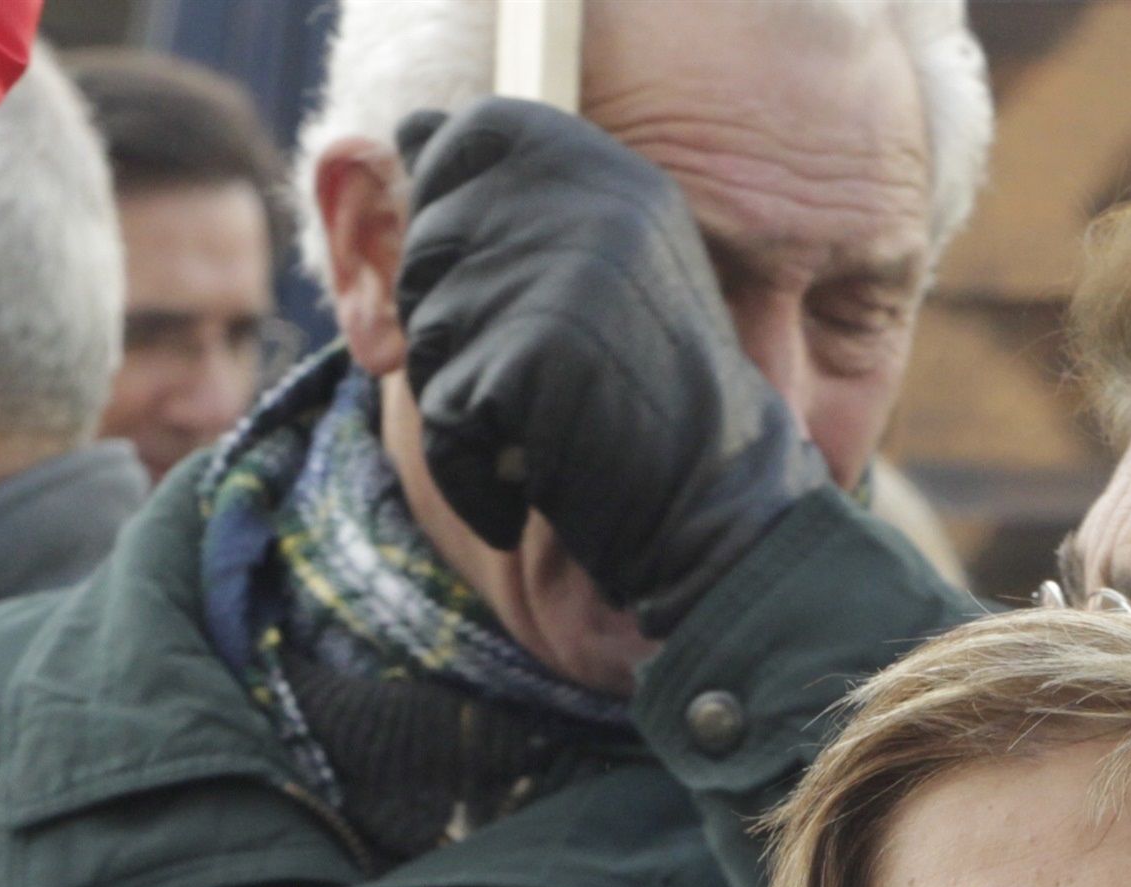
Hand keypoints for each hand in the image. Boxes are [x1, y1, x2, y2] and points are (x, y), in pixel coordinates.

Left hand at [392, 100, 829, 634]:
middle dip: (459, 325)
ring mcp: (561, 280)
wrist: (720, 511)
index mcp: (613, 173)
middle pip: (430, 241)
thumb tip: (409, 131)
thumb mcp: (603, 273)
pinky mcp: (531, 360)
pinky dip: (472, 471)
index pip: (474, 131)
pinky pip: (441, 416)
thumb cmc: (652, 405)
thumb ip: (515, 204)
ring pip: (425, 331)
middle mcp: (591, 207)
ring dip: (467, 401)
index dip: (456, 204)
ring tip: (549, 427)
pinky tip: (537, 478)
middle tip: (546, 380)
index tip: (509, 281)